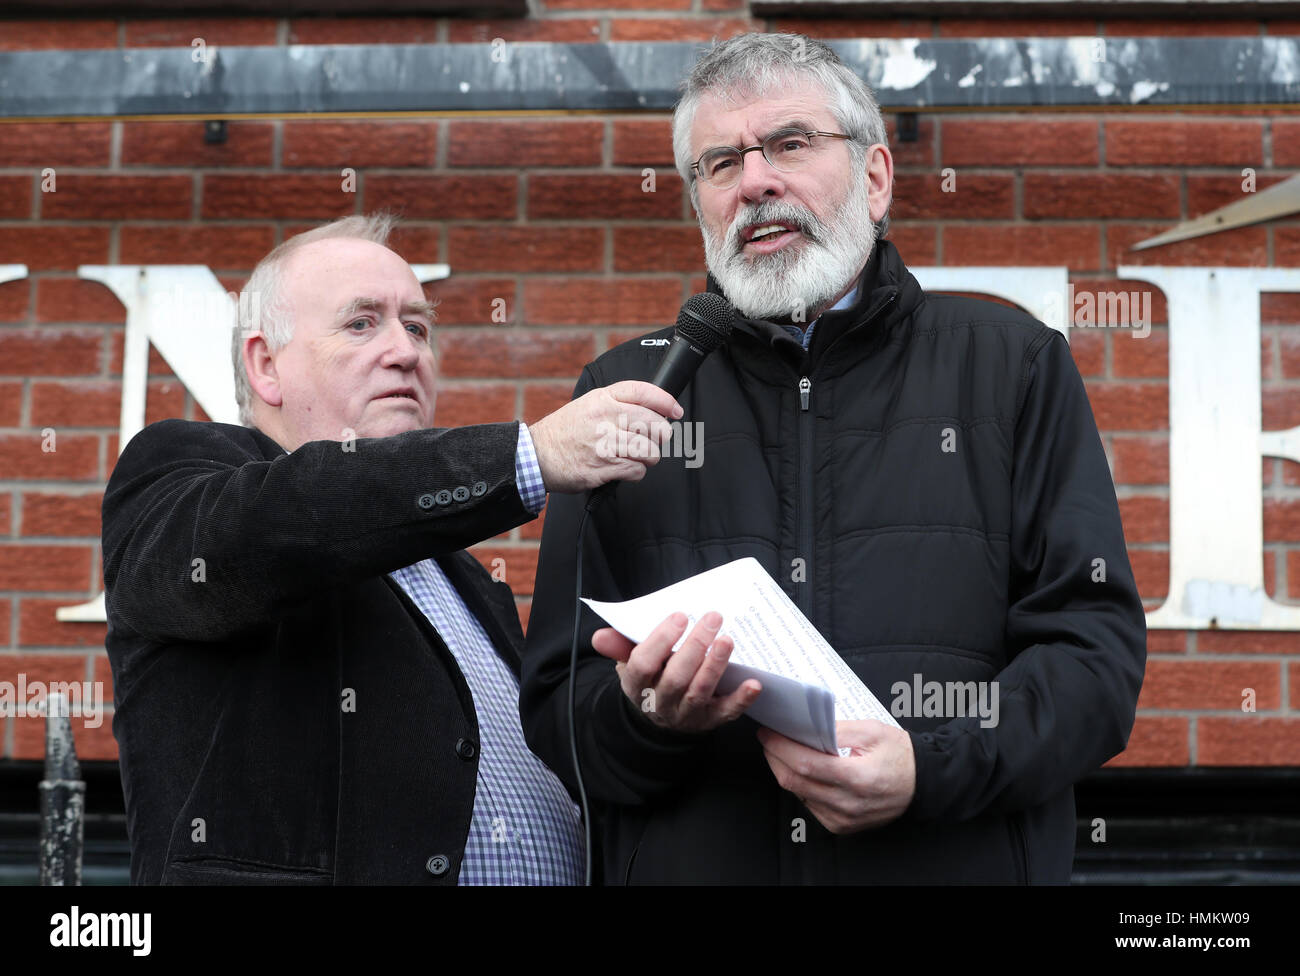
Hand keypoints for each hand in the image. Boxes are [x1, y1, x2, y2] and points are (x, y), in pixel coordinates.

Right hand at [528, 380, 682, 492]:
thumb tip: (652, 412)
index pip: (643, 392)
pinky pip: (637, 469)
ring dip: (648, 457)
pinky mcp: (603, 466)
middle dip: (660, 435)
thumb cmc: (565, 432)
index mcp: (603, 399)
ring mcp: (605, 443)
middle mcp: (606, 418)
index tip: (675, 411)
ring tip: (637, 456)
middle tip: (654, 440)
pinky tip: (625, 468)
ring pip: (649, 450)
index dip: (666, 401)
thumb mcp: (588, 405)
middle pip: (653, 423)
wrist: (537, 455)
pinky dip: (636, 472)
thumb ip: (617, 404)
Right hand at [591, 611, 760, 733]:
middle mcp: (661, 702)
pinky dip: (741, 699)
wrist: (661, 719)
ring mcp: (686, 714)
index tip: (679, 616)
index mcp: (638, 684)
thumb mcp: (630, 662)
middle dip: (695, 647)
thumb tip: (600, 635)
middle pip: (676, 677)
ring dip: (714, 667)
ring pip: (699, 693)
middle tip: (713, 618)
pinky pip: (726, 712)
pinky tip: (754, 683)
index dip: (660, 640)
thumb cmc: (650, 678)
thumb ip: (619, 646)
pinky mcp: (710, 720)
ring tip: (727, 641)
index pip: (643, 664)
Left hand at [757, 720, 915, 833]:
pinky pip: (810, 805)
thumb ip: (836, 729)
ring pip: (799, 794)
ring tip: (783, 751)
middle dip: (775, 758)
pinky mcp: (841, 826)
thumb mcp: (872, 731)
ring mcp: (843, 819)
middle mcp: (848, 804)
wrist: (922, 784)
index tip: (767, 733)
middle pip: (795, 781)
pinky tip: (803, 771)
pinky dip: (801, 786)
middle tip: (769, 740)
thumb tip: (804, 727)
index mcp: (858, 778)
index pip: (805, 764)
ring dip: (785, 771)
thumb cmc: (901, 755)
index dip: (780, 748)